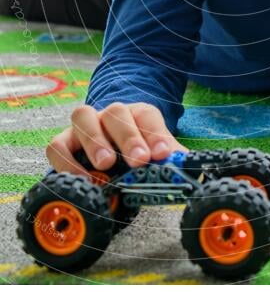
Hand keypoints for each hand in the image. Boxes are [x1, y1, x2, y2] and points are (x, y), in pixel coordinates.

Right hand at [46, 101, 187, 175]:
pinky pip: (57, 145)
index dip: (156, 134)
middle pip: (117, 112)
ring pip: (83, 116)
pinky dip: (67, 161)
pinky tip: (82, 179)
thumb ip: (170, 160)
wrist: (105, 157)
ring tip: (106, 165)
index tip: (163, 154)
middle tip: (139, 161)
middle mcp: (109, 114)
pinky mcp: (62, 142)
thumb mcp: (154, 156)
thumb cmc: (134, 156)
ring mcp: (84, 126)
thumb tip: (191, 167)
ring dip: (95, 140)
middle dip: (129, 137)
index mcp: (137, 114)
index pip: (147, 116)